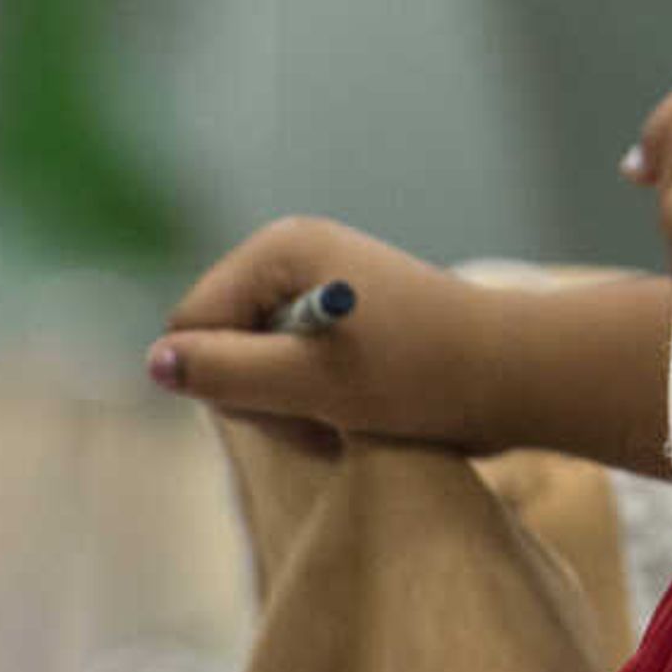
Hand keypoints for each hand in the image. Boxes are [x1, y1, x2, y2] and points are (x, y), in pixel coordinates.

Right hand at [148, 217, 517, 449]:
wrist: (514, 377)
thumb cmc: (420, 372)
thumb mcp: (315, 380)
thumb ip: (228, 372)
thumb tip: (156, 363)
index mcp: (281, 250)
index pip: (189, 325)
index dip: (222, 378)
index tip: (283, 396)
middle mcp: (294, 261)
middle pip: (219, 351)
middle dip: (261, 399)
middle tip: (323, 416)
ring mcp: (318, 293)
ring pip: (252, 376)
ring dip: (290, 414)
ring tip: (347, 420)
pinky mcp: (340, 328)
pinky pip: (289, 380)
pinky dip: (314, 410)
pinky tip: (356, 420)